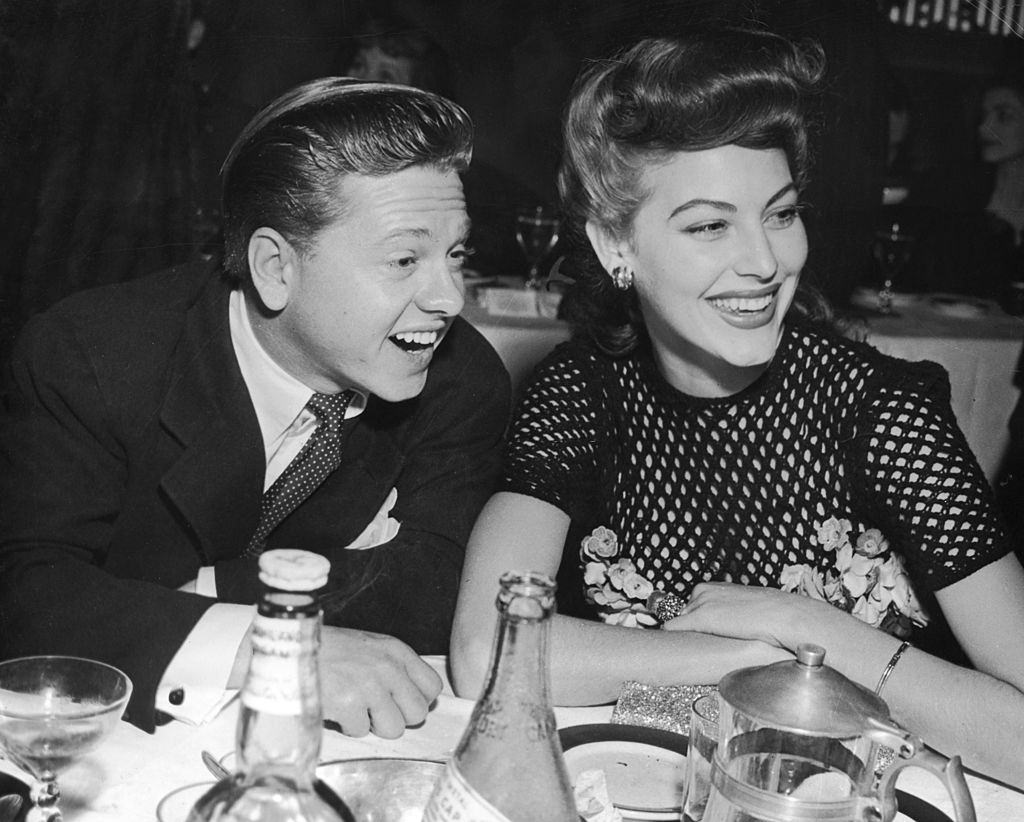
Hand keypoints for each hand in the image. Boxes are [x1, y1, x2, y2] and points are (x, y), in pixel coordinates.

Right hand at [319, 626, 442, 738]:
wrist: (292, 650)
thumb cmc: (331, 650)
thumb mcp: (371, 647)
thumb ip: (395, 668)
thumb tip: (412, 700)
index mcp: (397, 651)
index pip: (432, 687)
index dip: (417, 700)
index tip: (400, 702)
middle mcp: (388, 668)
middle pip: (418, 713)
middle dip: (398, 717)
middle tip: (376, 710)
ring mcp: (370, 687)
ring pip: (394, 729)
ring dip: (373, 725)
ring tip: (355, 708)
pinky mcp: (348, 705)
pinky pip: (360, 732)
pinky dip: (347, 725)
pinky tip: (336, 707)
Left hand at [662, 582, 838, 650]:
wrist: (784, 615)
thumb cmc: (774, 615)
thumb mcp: (748, 607)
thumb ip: (733, 613)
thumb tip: (734, 626)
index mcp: (714, 587)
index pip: (691, 605)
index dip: (696, 621)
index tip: (700, 635)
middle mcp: (703, 591)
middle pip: (682, 614)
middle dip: (689, 628)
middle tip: (698, 644)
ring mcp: (700, 603)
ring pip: (678, 622)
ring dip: (683, 635)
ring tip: (690, 649)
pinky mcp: (700, 617)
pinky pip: (673, 628)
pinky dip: (671, 638)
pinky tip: (675, 649)